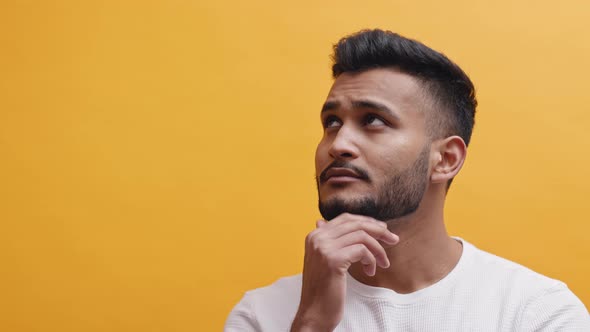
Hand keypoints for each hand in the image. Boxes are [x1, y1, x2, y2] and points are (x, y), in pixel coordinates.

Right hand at [290, 213, 398, 331]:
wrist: (314, 313)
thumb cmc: (323, 289)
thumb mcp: (326, 261)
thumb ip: (333, 242)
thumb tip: (349, 225)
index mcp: (314, 235)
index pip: (345, 218)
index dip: (367, 222)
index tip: (382, 230)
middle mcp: (317, 238)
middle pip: (355, 224)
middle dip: (378, 231)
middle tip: (393, 239)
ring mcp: (324, 248)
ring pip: (361, 236)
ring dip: (378, 249)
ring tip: (383, 262)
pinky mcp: (333, 260)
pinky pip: (362, 250)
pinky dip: (371, 260)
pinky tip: (371, 271)